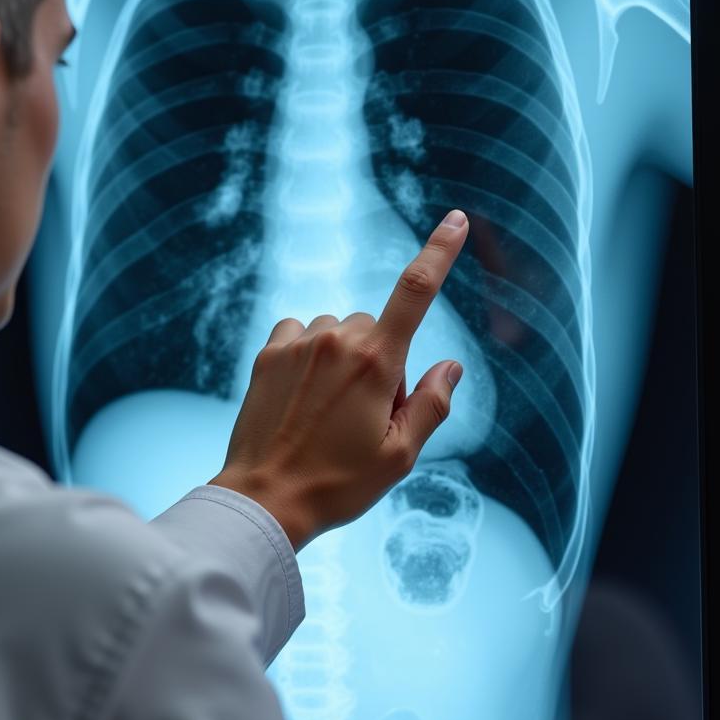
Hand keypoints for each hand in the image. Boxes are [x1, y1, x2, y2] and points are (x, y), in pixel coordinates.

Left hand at [209, 209, 469, 550]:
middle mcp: (336, 341)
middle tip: (365, 414)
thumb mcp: (399, 456)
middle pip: (376, 327)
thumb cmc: (337, 484)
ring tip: (329, 411)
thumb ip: (432, 404)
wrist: (264, 499)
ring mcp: (298, 344)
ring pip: (337, 330)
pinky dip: (308, 352)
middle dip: (380, 360)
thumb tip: (451, 365)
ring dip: (342, 357)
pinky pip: (299, 331)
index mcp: (376, 363)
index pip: (416, 292)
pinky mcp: (268, 353)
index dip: (439, 251)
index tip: (454, 220)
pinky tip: (302, 391)